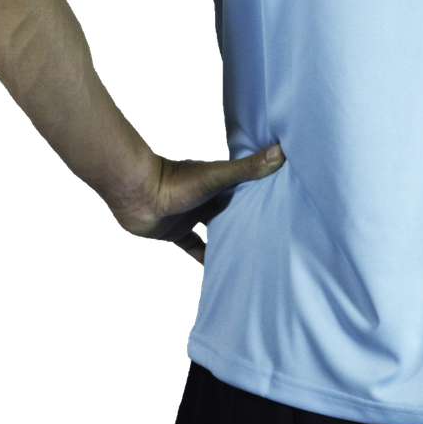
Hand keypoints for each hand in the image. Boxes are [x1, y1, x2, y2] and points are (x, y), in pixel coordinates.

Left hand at [118, 144, 286, 265]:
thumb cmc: (177, 180)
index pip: (248, 191)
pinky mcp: (176, 232)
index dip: (264, 198)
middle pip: (234, 212)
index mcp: (221, 183)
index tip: (285, 208)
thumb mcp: (219, 176)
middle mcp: (209, 199)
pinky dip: (204, 258)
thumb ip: (248, 168)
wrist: (137, 193)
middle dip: (248, 223)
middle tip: (271, 240)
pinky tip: (218, 272)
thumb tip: (282, 152)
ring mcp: (192, 216)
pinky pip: (194, 247)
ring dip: (228, 241)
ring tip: (250, 257)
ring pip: (216, 231)